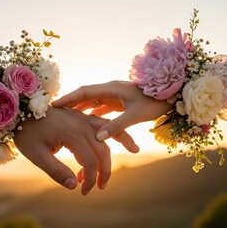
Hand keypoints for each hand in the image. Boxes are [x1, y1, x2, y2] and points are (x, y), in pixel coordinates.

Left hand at [13, 106, 137, 194]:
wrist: (21, 109)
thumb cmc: (26, 132)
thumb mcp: (36, 154)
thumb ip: (55, 170)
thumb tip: (74, 186)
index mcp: (71, 134)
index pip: (89, 161)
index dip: (90, 179)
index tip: (83, 191)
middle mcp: (81, 125)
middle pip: (102, 151)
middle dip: (104, 171)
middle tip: (100, 187)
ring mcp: (82, 118)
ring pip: (108, 133)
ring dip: (119, 144)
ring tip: (134, 150)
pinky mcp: (81, 116)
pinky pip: (101, 123)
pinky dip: (112, 130)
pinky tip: (115, 139)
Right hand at [52, 81, 172, 142]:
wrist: (172, 94)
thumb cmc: (154, 103)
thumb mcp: (135, 116)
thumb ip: (117, 126)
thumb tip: (98, 138)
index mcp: (111, 89)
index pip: (84, 92)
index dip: (68, 99)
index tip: (54, 106)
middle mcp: (110, 89)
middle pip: (85, 95)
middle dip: (70, 103)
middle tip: (54, 113)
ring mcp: (115, 94)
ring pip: (92, 100)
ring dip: (80, 108)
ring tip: (66, 118)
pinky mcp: (120, 100)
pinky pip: (101, 105)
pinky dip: (92, 112)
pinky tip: (87, 121)